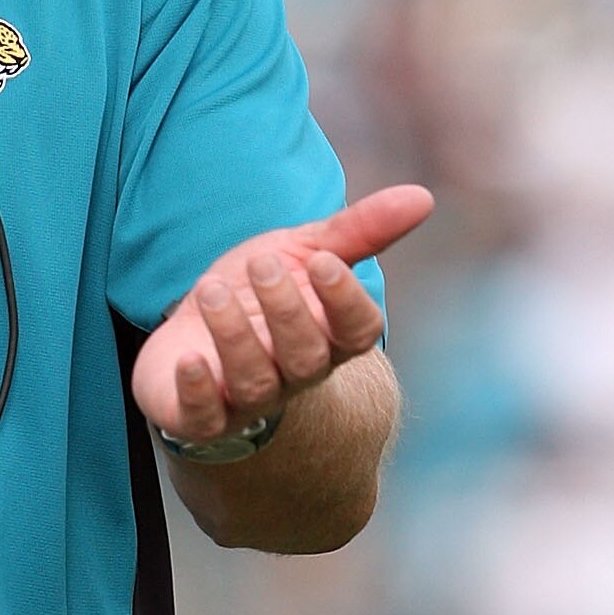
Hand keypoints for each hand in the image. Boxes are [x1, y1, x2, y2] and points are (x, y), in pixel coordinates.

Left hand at [130, 184, 434, 445]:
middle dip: (286, 310)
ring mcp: (248, 399)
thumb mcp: (303, 253)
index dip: (345, 301)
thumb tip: (424, 197)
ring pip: (255, 381)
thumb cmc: (257, 295)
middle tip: (263, 265)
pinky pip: (205, 417)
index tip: (323, 262)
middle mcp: (294, 373)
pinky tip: (190, 360)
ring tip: (211, 290)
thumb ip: (359, 231)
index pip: (357, 332)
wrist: (194, 337)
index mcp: (328, 335)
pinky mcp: (202, 417)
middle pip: (306, 356)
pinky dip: (197, 391)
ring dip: (235, 336)